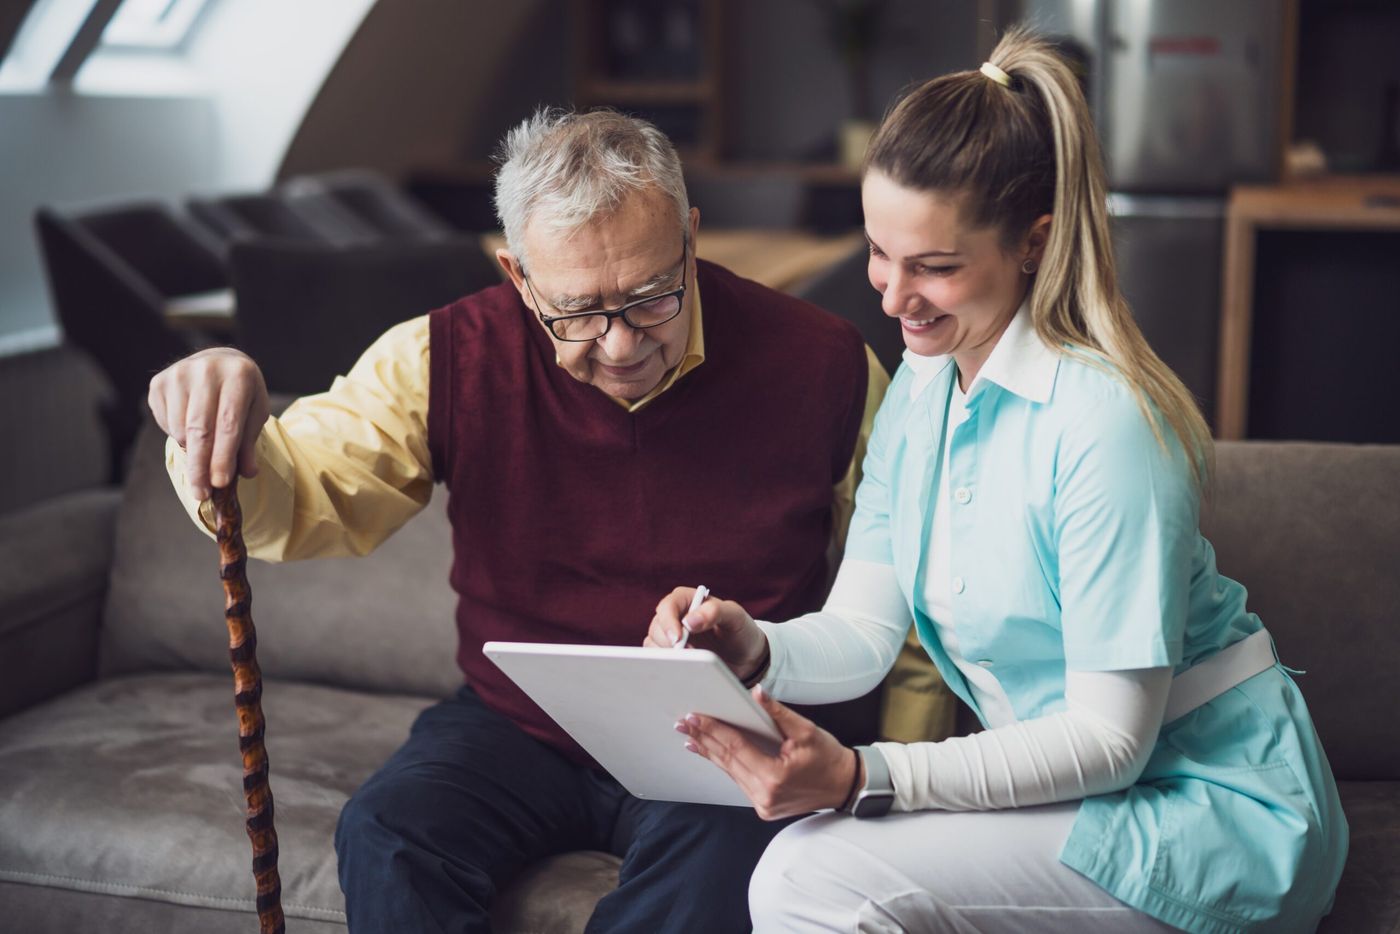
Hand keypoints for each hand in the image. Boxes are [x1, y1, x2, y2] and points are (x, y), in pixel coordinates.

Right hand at [148, 348, 269, 500]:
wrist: (217, 361)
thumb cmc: (241, 393)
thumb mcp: (254, 412)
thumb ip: (249, 443)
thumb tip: (247, 473)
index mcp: (238, 374)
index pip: (228, 424)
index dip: (223, 456)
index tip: (220, 483)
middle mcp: (206, 369)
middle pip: (200, 430)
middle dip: (200, 467)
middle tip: (202, 493)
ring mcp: (178, 373)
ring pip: (180, 430)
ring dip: (191, 452)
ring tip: (204, 451)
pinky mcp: (159, 382)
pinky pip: (165, 423)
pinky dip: (178, 436)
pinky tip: (190, 429)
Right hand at [645, 587, 766, 680]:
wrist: (746, 658)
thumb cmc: (740, 631)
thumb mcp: (735, 616)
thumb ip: (715, 612)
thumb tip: (689, 621)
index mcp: (688, 600)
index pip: (668, 606)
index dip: (669, 621)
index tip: (678, 638)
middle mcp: (675, 616)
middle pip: (657, 627)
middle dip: (669, 642)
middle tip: (689, 653)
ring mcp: (670, 635)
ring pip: (653, 643)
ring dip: (668, 654)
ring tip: (691, 660)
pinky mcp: (670, 653)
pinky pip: (656, 658)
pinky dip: (666, 664)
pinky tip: (684, 667)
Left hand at [676, 686, 858, 820]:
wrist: (845, 786)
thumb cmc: (829, 759)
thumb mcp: (806, 731)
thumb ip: (778, 713)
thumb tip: (757, 692)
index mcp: (774, 777)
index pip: (736, 748)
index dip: (714, 729)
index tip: (696, 716)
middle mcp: (764, 796)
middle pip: (727, 761)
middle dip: (704, 739)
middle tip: (684, 723)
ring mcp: (762, 805)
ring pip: (729, 772)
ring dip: (709, 752)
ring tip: (690, 736)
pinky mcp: (763, 807)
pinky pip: (738, 780)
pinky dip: (724, 764)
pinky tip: (711, 753)